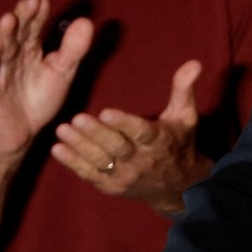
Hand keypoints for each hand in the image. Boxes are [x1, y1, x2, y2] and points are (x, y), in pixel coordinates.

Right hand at [0, 0, 95, 159]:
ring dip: (5, 33)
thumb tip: (86, 21)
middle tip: (30, 1)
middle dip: (23, 17)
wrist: (21, 134)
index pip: (34, 27)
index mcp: (30, 50)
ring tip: (10, 18)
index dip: (38, 15)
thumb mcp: (62, 73)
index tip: (44, 1)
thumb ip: (73, 49)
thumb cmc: (39, 101)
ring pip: (2, 48)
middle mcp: (12, 54)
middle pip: (17, 33)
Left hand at [51, 60, 208, 213]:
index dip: (124, 123)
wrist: (178, 187)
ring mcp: (125, 177)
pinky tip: (57, 149)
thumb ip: (184, 89)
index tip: (106, 112)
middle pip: (116, 147)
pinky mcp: (111, 186)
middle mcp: (141, 162)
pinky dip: (73, 163)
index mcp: (159, 142)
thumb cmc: (179, 144)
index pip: (141, 132)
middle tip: (77, 118)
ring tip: (62, 130)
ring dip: (80, 146)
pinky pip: (90, 175)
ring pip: (100, 161)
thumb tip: (194, 63)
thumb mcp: (186, 116)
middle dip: (96, 134)